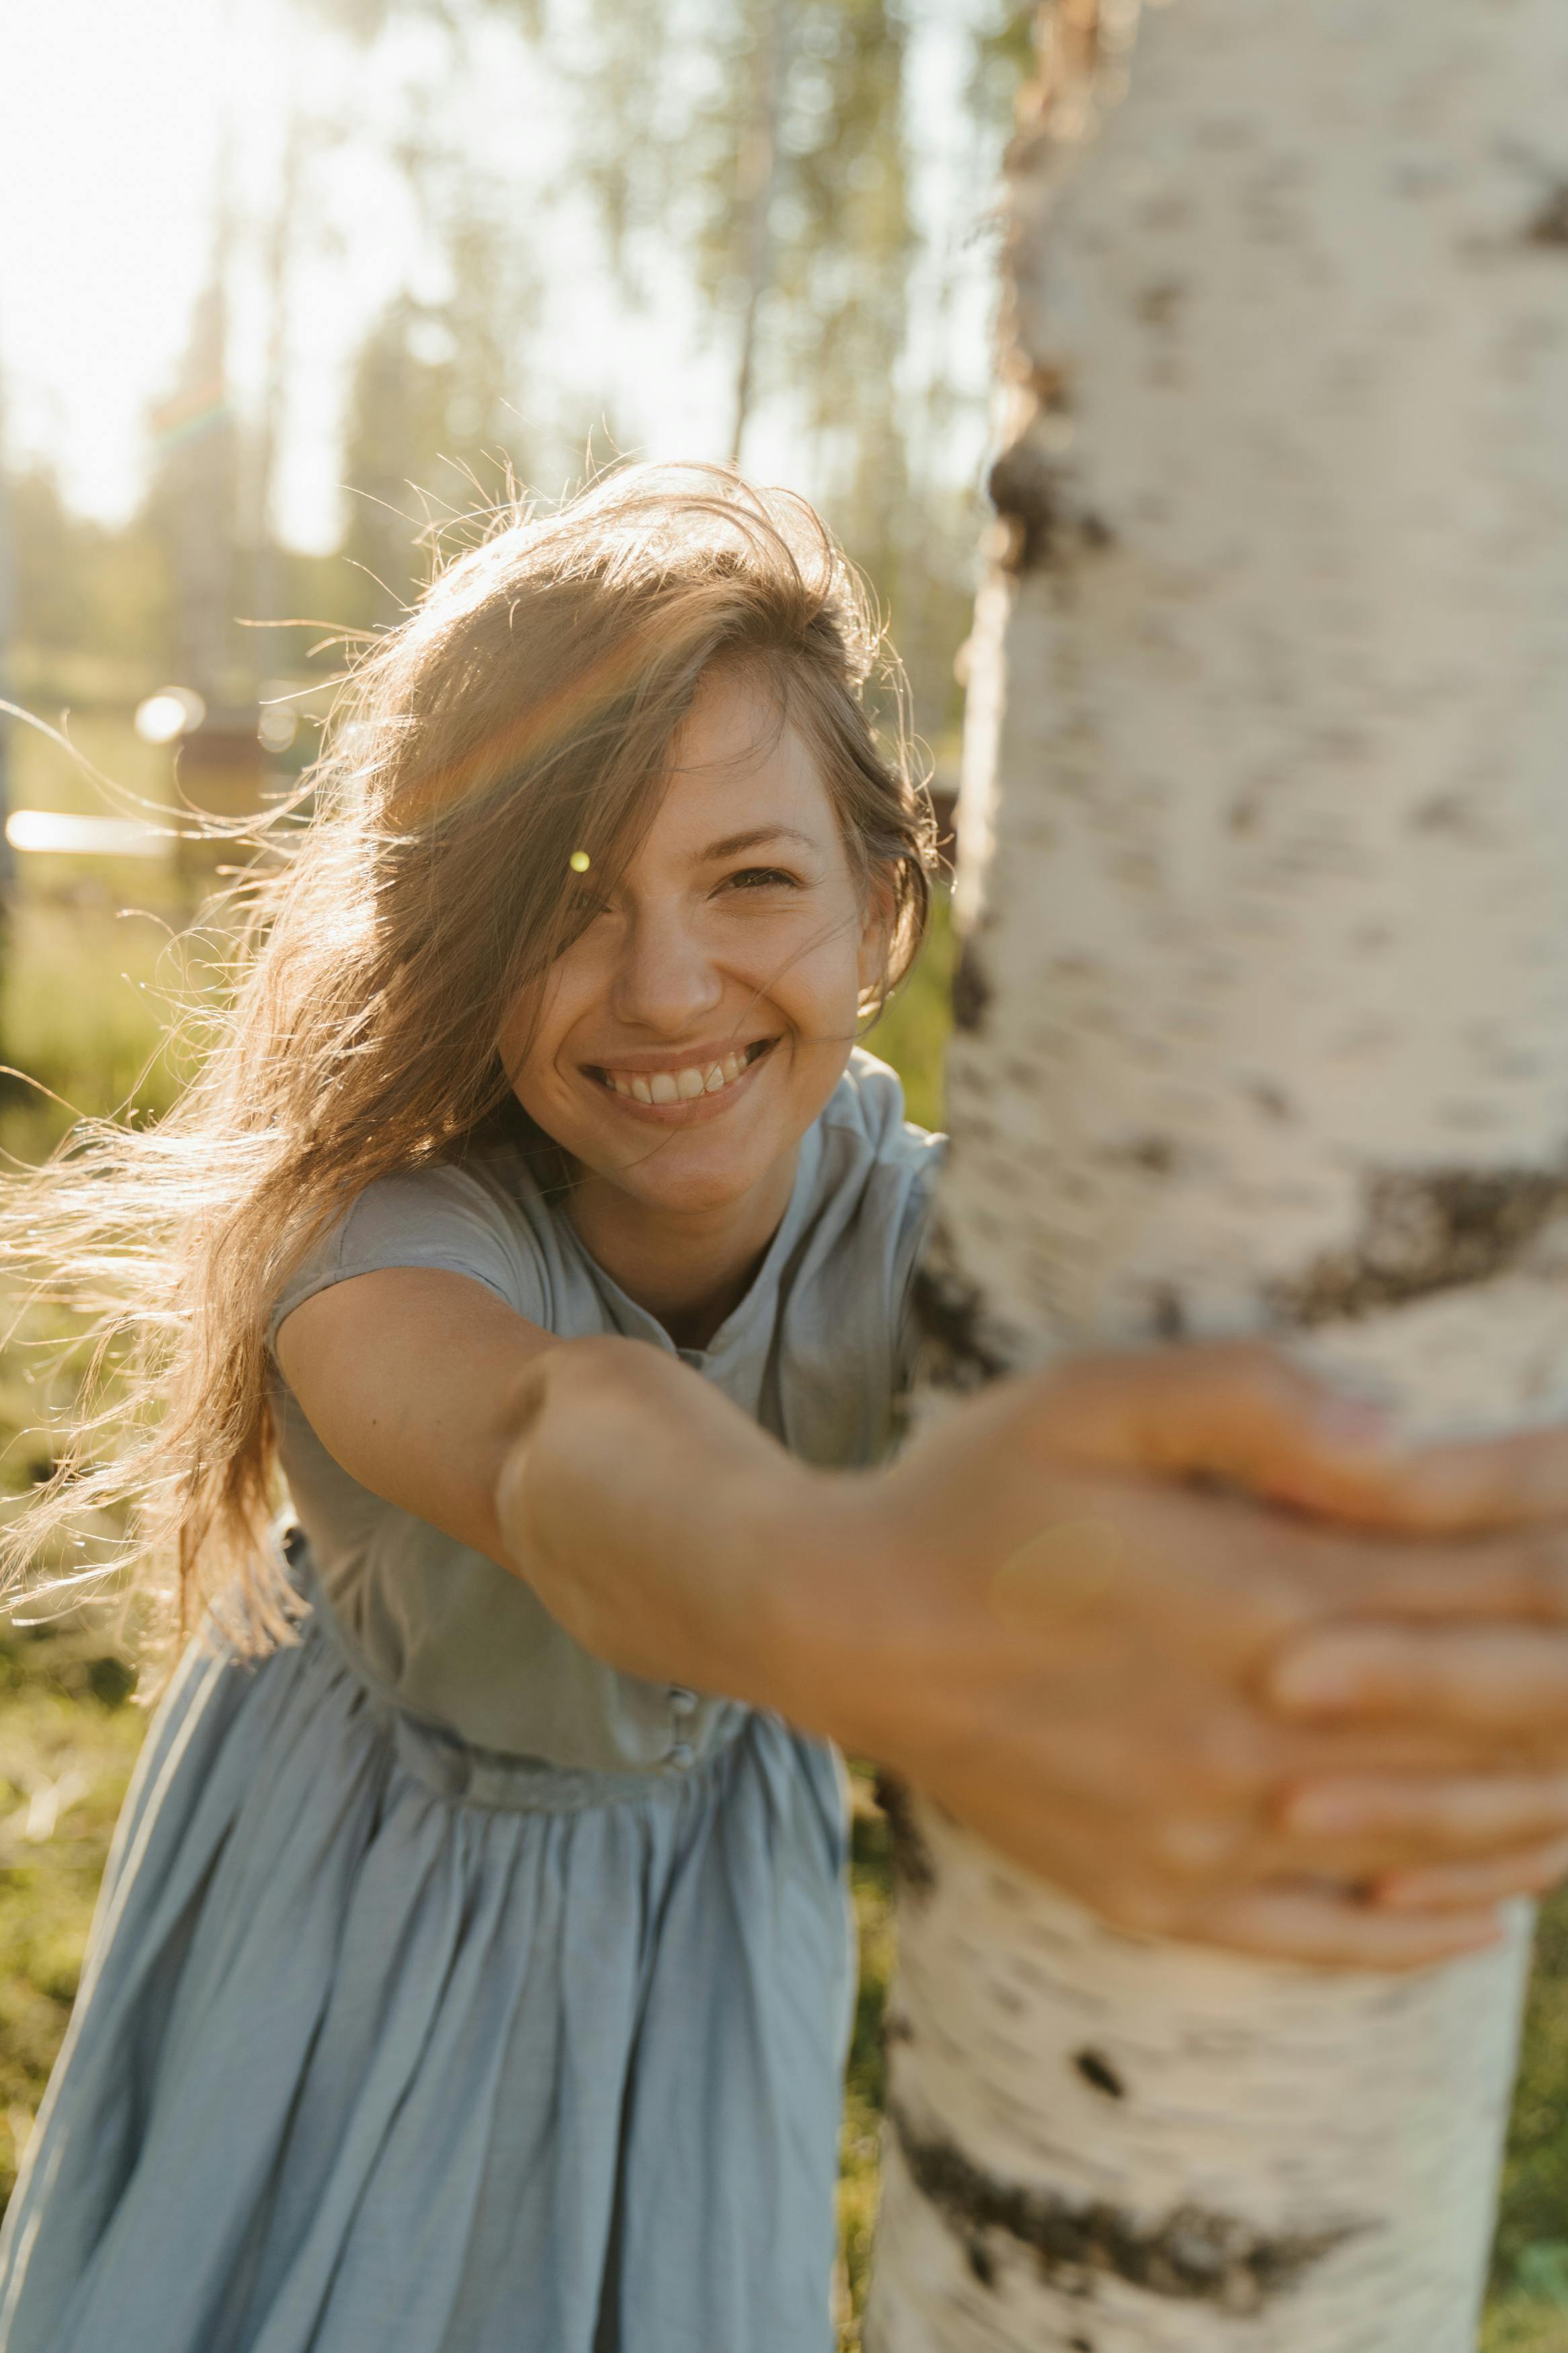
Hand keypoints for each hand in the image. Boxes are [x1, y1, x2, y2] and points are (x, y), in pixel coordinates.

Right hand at [809, 1343, 1567, 1968]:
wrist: (839, 1626)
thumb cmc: (973, 1492)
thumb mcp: (1096, 1396)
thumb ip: (1258, 1401)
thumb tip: (1409, 1445)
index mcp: (1263, 1599)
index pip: (1497, 1585)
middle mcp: (1262, 1738)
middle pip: (1505, 1726)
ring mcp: (1215, 1837)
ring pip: (1446, 1844)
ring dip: (1555, 1804)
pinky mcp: (1165, 1897)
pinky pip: (1335, 1940)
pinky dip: (1434, 1929)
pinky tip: (1491, 1906)